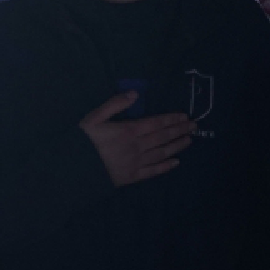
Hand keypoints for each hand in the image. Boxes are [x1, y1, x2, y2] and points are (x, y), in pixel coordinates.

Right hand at [79, 92, 194, 187]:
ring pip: (161, 153)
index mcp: (128, 131)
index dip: (171, 119)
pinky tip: (176, 163)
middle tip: (194, 126)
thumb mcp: (93, 118)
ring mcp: (136, 162)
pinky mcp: (132, 176)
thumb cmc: (83, 141)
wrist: (74, 168)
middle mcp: (137, 146)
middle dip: (179, 130)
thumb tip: (134, 94)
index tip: (184, 116)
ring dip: (177, 146)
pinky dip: (165, 167)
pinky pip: (153, 171)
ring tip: (189, 140)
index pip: (156, 123)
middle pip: (162, 137)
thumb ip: (114, 105)